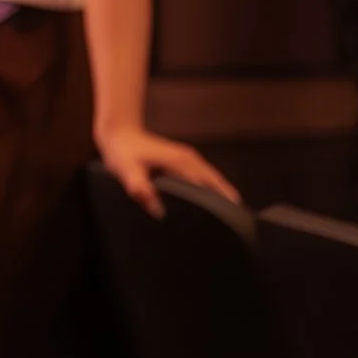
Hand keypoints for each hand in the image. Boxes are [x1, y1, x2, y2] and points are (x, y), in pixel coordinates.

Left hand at [97, 124, 238, 217]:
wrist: (120, 134)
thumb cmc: (122, 153)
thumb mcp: (127, 171)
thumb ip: (140, 188)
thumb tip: (157, 210)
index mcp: (181, 163)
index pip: (207, 186)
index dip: (217, 204)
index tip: (229, 222)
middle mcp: (190, 159)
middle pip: (217, 183)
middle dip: (228, 201)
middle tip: (238, 224)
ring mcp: (190, 158)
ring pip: (214, 179)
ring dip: (224, 194)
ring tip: (234, 217)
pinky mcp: (186, 160)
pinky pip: (207, 176)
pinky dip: (215, 188)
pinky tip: (217, 202)